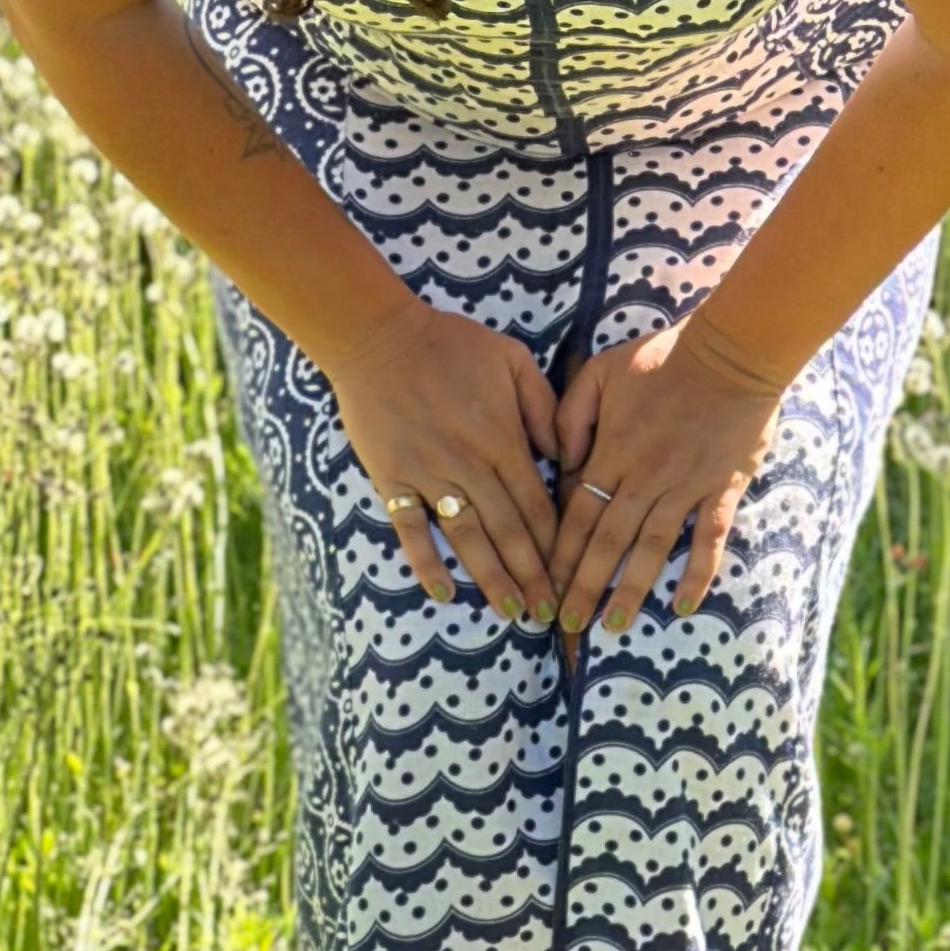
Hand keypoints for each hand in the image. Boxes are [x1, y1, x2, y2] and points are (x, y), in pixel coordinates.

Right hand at [321, 296, 562, 619]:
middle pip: (509, 531)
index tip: (571, 577)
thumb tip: (562, 455)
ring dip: (491, 578)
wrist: (378, 337)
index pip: (537, 505)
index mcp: (502, 439)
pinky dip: (426, 561)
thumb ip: (543, 407)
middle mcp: (469, 464)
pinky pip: (410, 528)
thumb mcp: (513, 359)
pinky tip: (443, 592)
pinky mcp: (392, 478)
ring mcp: (429, 474)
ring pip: (467, 537)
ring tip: (511, 612)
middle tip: (549, 613)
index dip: (556, 545)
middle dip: (532, 575)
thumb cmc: (450, 344)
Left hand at [554, 310, 786, 636]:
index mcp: (611, 453)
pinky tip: (682, 604)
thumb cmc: (662, 358)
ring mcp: (684, 487)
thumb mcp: (599, 372)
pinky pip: (709, 539)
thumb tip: (559, 460)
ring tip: (614, 626)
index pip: (576, 514)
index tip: (545, 586)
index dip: (558, 555)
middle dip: (584, 587)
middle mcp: (643, 479)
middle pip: (607, 542)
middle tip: (568, 626)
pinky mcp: (721, 489)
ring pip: (651, 548)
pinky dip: (697, 573)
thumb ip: (570, 415)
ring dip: (631, 589)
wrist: (729, 353)